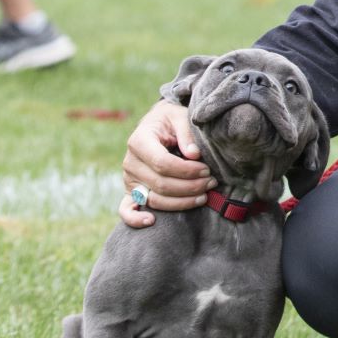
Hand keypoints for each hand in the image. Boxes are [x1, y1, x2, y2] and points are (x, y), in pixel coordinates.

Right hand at [115, 100, 217, 228]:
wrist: (156, 125)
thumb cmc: (170, 121)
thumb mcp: (180, 116)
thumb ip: (186, 133)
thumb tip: (194, 155)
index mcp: (139, 141)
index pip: (162, 163)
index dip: (187, 171)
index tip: (206, 170)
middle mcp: (130, 162)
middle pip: (161, 184)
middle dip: (190, 187)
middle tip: (211, 182)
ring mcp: (129, 179)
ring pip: (154, 199)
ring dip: (181, 202)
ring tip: (203, 196)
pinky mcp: (131, 191)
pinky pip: (126, 210)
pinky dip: (136, 219)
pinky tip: (152, 221)